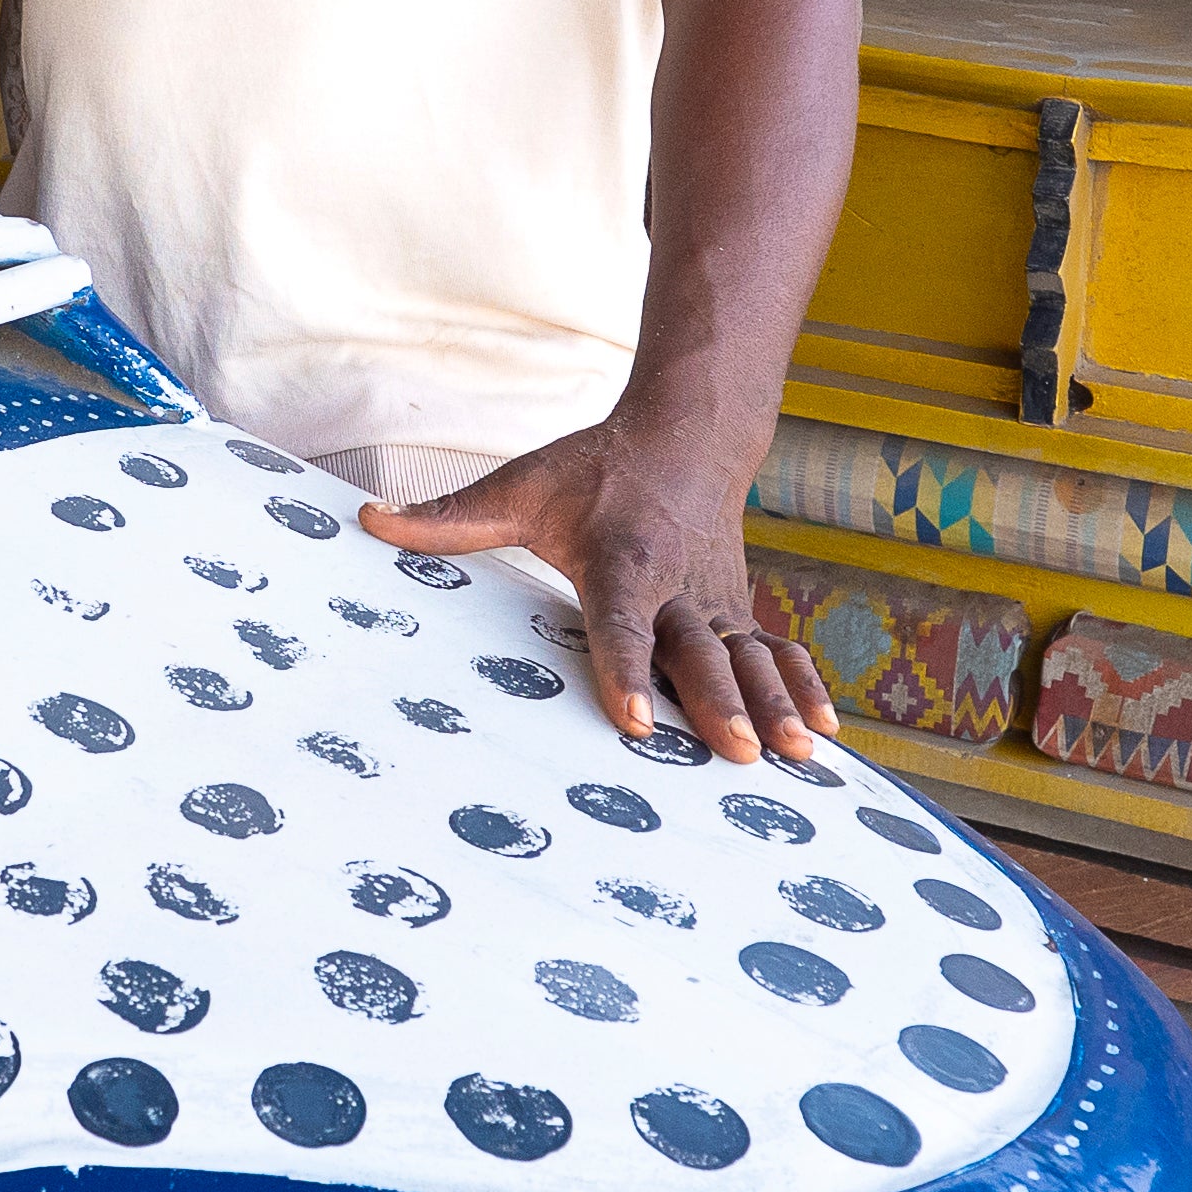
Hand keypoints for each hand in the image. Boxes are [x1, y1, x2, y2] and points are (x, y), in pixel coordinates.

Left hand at [357, 423, 834, 764]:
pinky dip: (805, 686)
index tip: (631, 718)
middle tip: (735, 752)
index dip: (624, 669)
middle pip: (698, 650)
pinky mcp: (739, 611)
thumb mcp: (520, 487)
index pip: (618, 622)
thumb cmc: (595, 470)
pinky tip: (822, 732)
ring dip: (773, 703)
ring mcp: (716, 602)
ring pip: (749, 656)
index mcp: (622, 560)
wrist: (685, 435)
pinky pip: (778, 651)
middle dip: (718, 701)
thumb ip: (449, 518)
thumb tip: (368, 521)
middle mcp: (677, 586)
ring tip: (791, 756)